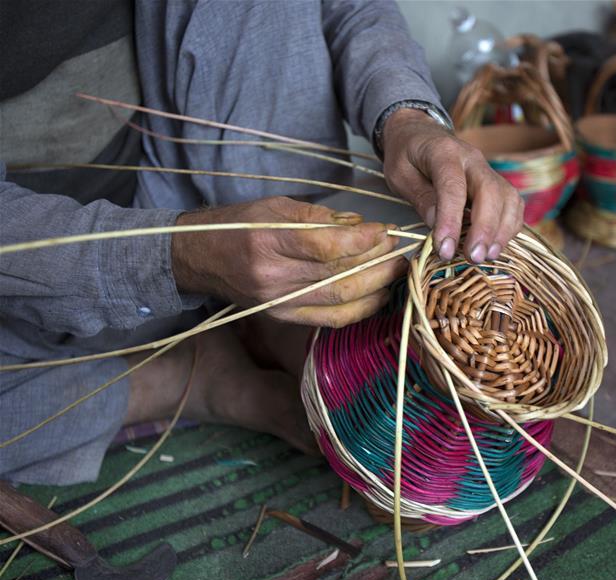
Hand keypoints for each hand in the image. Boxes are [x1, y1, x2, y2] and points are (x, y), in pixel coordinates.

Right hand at [171, 197, 406, 326]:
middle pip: (339, 277)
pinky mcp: (284, 318)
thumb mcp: (276, 206)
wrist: (200, 258)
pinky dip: (361, 309)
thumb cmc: (239, 225)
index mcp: (267, 242)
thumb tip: (361, 226)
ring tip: (396, 270)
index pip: (326, 246)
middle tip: (398, 250)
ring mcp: (278, 303)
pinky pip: (331, 319)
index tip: (385, 230)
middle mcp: (272, 277)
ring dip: (377, 287)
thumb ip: (320, 217)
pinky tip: (379, 294)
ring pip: (340, 301)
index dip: (363, 241)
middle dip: (377, 264)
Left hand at [381, 108, 523, 262]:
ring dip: (501, 231)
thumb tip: (437, 224)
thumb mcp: (399, 174)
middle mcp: (472, 158)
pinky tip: (495, 246)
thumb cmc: (406, 155)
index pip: (453, 187)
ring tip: (486, 256)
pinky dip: (509, 228)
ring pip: (508, 198)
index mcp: (444, 152)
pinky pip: (513, 205)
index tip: (445, 249)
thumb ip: (420, 197)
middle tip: (473, 257)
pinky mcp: (496, 183)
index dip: (451, 220)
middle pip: (490, 191)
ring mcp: (488, 170)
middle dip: (485, 229)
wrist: (420, 134)